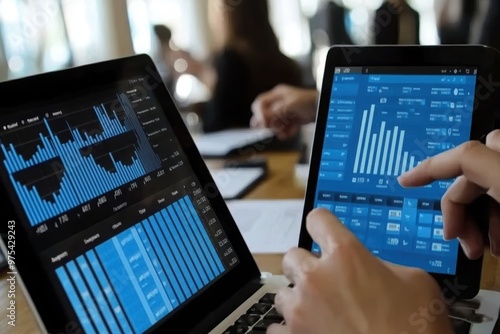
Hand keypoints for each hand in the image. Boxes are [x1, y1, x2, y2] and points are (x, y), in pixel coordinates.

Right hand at [251, 85, 317, 139]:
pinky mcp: (293, 120)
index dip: (258, 114)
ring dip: (277, 130)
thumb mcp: (289, 105)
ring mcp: (286, 112)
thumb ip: (274, 111)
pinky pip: (284, 128)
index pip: (260, 103)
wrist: (324, 108)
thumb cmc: (309, 101)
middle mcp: (280, 102)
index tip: (262, 123)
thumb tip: (261, 119)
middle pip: (266, 115)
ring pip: (274, 124)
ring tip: (282, 133)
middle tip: (271, 129)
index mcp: (278, 94)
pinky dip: (286, 132)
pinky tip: (289, 133)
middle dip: (268, 124)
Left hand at [268, 209, 452, 333]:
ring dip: (298, 299)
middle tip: (325, 282)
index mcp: (346, 255)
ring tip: (320, 312)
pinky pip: (277, 327)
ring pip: (283, 292)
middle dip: (307, 266)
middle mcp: (317, 277)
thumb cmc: (416, 329)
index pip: (318, 219)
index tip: (323, 233)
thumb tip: (372, 268)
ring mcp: (300, 309)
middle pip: (292, 256)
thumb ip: (383, 265)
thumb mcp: (415, 282)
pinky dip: (291, 330)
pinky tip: (311, 332)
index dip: (322, 225)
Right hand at [398, 130, 499, 258]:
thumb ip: (472, 203)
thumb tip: (450, 224)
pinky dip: (495, 210)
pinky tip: (498, 240)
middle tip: (457, 238)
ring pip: (486, 177)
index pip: (464, 157)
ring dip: (478, 213)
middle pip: (471, 172)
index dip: (428, 167)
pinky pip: (499, 183)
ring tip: (484, 247)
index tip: (405, 182)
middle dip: (458, 207)